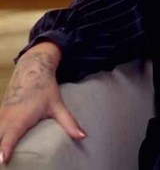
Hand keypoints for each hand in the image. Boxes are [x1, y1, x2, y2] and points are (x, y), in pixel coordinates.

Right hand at [0, 42, 84, 163]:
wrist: (32, 70)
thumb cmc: (45, 88)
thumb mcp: (58, 106)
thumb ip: (69, 122)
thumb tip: (82, 136)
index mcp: (21, 118)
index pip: (10, 136)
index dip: (4, 149)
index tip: (2, 159)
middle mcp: (7, 118)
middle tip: (2, 163)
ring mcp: (1, 115)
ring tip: (0, 157)